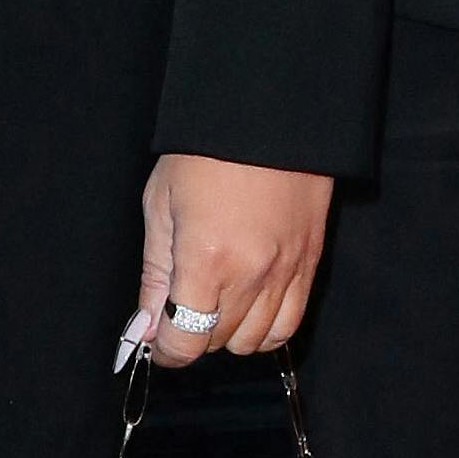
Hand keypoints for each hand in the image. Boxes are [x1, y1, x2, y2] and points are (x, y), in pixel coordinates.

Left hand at [115, 155, 331, 373]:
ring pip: (255, 342)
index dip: (165, 347)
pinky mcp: (310, 262)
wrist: (269, 110)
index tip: (158, 334)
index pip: (184, 342)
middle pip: (217, 343)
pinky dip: (266, 328)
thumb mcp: (162, 202)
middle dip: (193, 333)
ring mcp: (286, 271)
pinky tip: (251, 304)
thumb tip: (148, 326)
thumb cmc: (204, 149)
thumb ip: (155, 272)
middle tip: (183, 302)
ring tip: (218, 299)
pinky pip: (290, 324)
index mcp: (205, 259)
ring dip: (230, 332)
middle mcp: (249, 275)